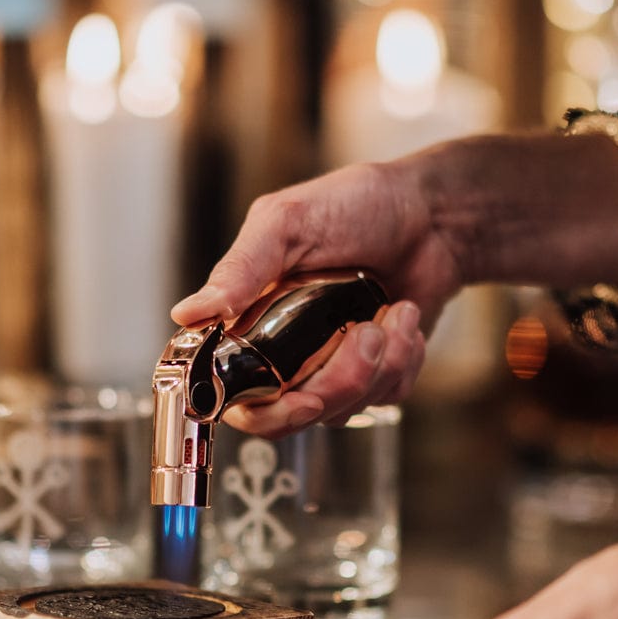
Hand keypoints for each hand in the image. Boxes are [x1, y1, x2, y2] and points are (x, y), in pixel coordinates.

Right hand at [171, 161, 453, 435]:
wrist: (430, 214)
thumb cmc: (353, 204)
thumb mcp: (287, 224)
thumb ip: (240, 269)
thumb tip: (187, 314)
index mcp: (245, 317)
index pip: (228, 389)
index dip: (257, 407)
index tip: (297, 396)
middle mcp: (280, 350)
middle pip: (286, 414)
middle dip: (334, 386)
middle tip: (364, 338)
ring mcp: (325, 364)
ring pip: (339, 409)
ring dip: (377, 364)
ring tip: (390, 313)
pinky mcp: (372, 372)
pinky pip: (383, 396)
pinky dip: (402, 360)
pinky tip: (402, 318)